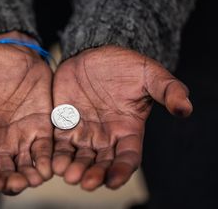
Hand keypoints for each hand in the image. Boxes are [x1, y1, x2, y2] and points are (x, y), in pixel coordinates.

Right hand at [0, 32, 52, 194]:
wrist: (15, 53)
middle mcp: (1, 139)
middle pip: (5, 171)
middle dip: (12, 182)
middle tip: (20, 183)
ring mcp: (23, 134)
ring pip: (27, 165)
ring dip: (32, 175)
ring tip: (38, 177)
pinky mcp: (42, 126)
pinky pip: (45, 149)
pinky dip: (48, 160)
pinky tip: (52, 165)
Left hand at [52, 46, 192, 189]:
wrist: (95, 54)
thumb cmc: (125, 66)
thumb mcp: (150, 75)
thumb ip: (168, 90)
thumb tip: (186, 109)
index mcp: (128, 130)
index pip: (127, 157)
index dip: (122, 170)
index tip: (114, 181)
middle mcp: (105, 136)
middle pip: (101, 163)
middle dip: (94, 174)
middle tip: (86, 183)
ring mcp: (84, 131)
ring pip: (79, 157)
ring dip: (73, 168)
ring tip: (68, 174)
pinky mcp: (64, 123)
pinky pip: (59, 143)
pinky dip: (56, 153)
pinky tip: (51, 161)